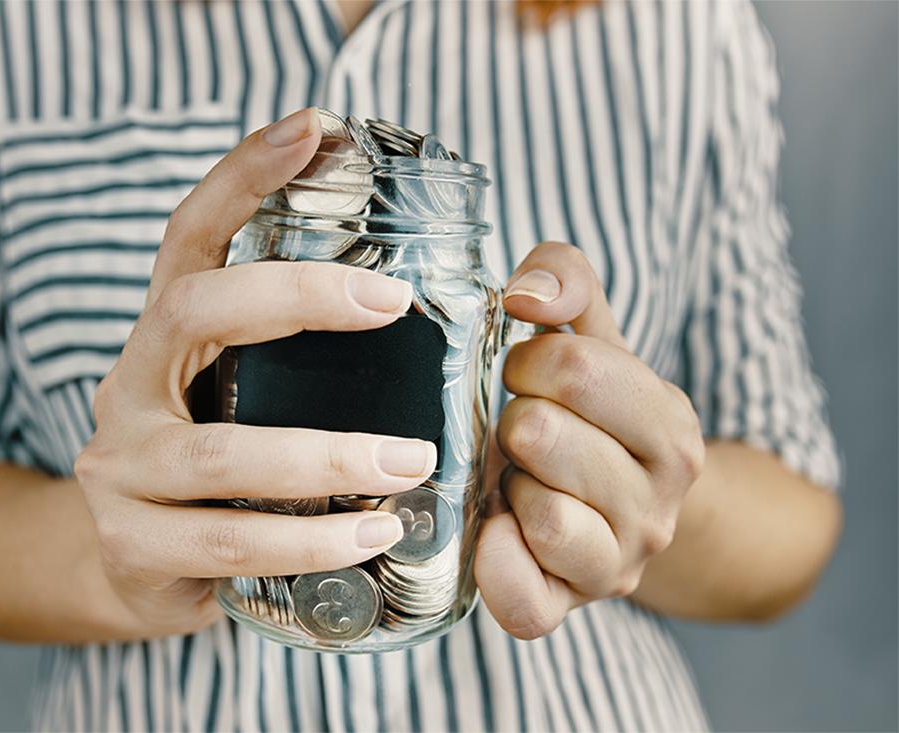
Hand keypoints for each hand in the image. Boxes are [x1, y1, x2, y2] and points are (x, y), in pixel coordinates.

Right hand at [75, 108, 435, 637]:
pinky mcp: (132, 543)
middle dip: (294, 296)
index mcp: (161, 340)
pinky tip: (371, 538)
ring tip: (412, 462)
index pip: (188, 239)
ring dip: (328, 458)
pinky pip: (231, 541)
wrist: (137, 568)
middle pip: (194, 312)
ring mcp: (120, 466)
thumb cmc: (217, 476)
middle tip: (387, 301)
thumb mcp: (241, 401)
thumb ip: (290, 365)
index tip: (309, 128)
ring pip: (223, 452)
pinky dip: (311, 542)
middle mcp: (127, 387)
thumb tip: (413, 323)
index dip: (240, 178)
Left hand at [474, 242, 704, 639]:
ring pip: (542, 515)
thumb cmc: (593, 413)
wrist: (624, 510)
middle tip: (525, 430)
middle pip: (541, 433)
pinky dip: (499, 566)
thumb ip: (566, 279)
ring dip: (510, 485)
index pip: (573, 367)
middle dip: (514, 420)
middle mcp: (659, 503)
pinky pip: (527, 602)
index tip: (528, 375)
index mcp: (670, 425)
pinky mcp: (569, 607)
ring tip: (522, 477)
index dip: (526, 361)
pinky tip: (496, 530)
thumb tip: (525, 294)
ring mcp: (619, 563)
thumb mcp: (593, 336)